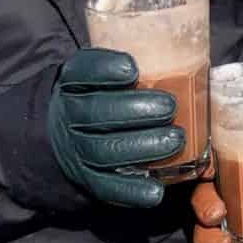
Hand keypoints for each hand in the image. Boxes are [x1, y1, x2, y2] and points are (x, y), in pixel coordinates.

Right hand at [47, 48, 183, 207]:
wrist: (61, 133)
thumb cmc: (99, 93)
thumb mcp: (100, 72)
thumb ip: (127, 65)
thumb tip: (182, 52)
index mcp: (72, 82)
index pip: (82, 71)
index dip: (105, 69)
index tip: (132, 68)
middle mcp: (69, 116)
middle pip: (96, 113)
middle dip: (135, 110)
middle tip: (170, 106)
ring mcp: (77, 150)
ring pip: (104, 151)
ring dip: (143, 147)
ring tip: (176, 139)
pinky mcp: (88, 180)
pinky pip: (108, 188)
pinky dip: (133, 190)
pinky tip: (157, 189)